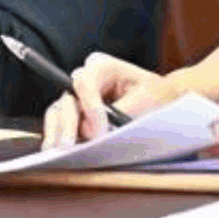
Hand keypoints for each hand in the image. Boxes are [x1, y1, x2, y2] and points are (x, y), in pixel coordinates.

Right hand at [41, 52, 184, 146]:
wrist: (161, 100)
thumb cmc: (156, 94)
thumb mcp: (147, 98)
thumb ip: (120, 110)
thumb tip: (89, 130)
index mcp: (103, 66)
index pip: (84, 82)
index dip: (89, 107)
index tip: (99, 131)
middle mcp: (86, 77)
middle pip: (67, 97)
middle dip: (69, 122)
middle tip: (70, 146)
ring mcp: (78, 95)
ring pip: (58, 110)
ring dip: (57, 130)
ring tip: (57, 151)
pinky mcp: (75, 112)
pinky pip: (59, 121)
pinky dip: (57, 135)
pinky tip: (57, 150)